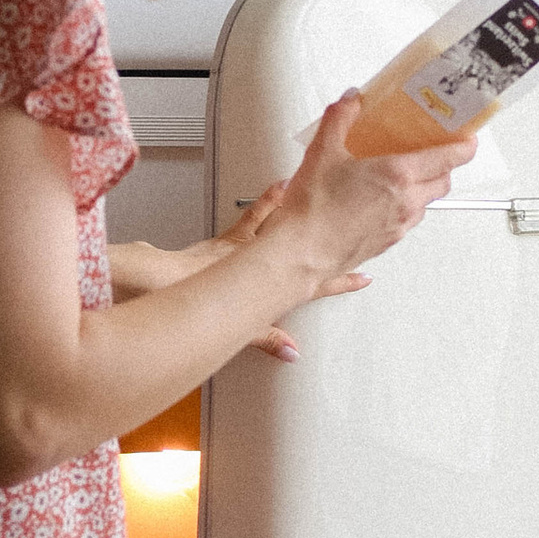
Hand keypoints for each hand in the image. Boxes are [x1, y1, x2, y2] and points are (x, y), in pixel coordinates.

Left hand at [207, 179, 363, 361]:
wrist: (173, 279)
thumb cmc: (207, 302)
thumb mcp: (245, 327)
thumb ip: (271, 338)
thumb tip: (292, 352)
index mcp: (277, 285)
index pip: (320, 284)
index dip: (344, 281)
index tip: (364, 275)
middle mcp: (271, 259)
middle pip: (310, 246)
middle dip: (334, 237)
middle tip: (356, 223)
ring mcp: (254, 243)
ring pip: (287, 222)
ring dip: (305, 209)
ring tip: (327, 197)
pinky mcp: (234, 234)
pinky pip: (257, 211)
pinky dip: (270, 197)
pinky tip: (280, 185)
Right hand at [261, 96, 473, 292]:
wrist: (300, 253)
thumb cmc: (313, 209)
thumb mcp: (323, 151)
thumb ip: (340, 119)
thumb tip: (351, 101)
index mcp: (398, 175)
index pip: (448, 158)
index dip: (463, 148)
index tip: (468, 140)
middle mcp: (406, 202)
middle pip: (443, 183)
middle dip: (443, 168)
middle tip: (433, 155)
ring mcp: (399, 226)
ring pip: (425, 205)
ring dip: (422, 190)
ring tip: (401, 178)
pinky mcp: (386, 244)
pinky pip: (406, 223)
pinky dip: (403, 210)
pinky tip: (381, 204)